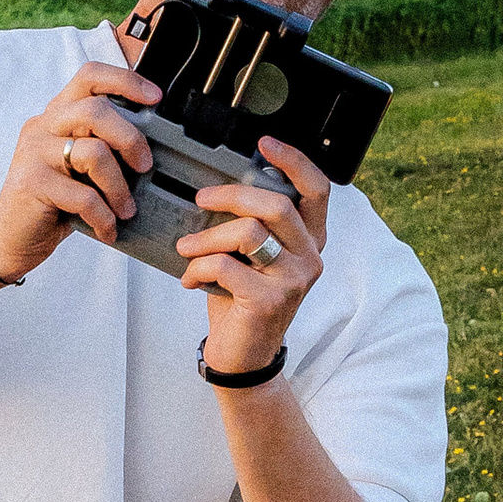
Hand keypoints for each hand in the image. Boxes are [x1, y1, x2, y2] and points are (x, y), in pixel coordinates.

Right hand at [0, 62, 159, 278]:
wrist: (10, 240)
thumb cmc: (55, 203)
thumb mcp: (79, 168)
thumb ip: (102, 146)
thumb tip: (152, 145)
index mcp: (57, 115)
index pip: (89, 77)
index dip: (125, 81)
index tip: (155, 98)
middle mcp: (43, 126)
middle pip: (96, 110)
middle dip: (131, 139)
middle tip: (144, 167)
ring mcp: (33, 152)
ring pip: (94, 152)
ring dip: (120, 187)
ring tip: (126, 210)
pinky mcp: (31, 183)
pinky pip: (84, 196)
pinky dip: (103, 217)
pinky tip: (107, 230)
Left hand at [177, 134, 328, 375]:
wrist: (242, 357)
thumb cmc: (241, 299)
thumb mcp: (251, 258)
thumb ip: (249, 225)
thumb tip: (214, 187)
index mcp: (309, 240)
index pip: (317, 190)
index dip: (294, 161)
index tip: (263, 144)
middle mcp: (310, 258)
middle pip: (275, 205)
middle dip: (230, 196)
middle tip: (200, 199)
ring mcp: (294, 281)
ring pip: (248, 233)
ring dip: (206, 237)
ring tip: (185, 247)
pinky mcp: (269, 301)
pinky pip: (225, 265)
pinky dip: (199, 267)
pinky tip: (190, 279)